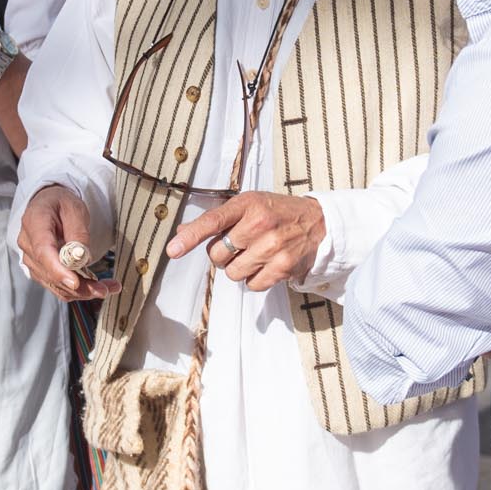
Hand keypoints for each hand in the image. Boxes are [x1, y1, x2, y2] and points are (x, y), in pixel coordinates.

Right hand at [18, 185, 116, 302]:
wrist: (49, 205)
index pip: (43, 252)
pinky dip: (77, 290)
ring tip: (108, 287)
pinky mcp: (40, 270)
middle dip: (79, 286)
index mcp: (34, 223)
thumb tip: (81, 257)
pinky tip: (96, 287)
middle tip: (106, 288)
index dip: (58, 270)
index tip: (75, 283)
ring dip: (82, 291)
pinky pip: (57, 286)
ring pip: (55, 285)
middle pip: (51, 273)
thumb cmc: (61, 204)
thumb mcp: (75, 209)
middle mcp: (28, 245)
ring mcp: (32, 260)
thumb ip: (77, 232)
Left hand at [166, 191, 326, 288]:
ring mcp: (273, 247)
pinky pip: (252, 285)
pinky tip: (265, 264)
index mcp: (247, 204)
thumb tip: (182, 232)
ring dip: (238, 268)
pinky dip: (254, 279)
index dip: (190, 237)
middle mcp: (259, 224)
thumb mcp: (248, 204)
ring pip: (233, 273)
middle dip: (223, 254)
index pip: (212, 221)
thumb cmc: (277, 212)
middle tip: (239, 245)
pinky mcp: (283, 267)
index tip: (173, 250)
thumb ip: (217, 218)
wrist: (318, 221)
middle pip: (218, 254)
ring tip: (254, 254)